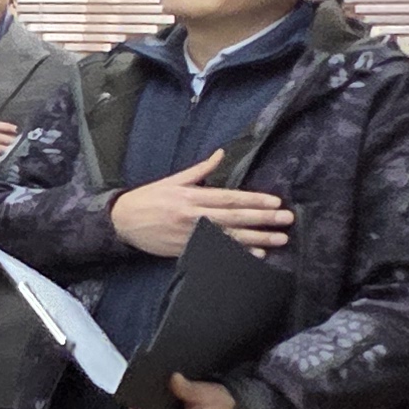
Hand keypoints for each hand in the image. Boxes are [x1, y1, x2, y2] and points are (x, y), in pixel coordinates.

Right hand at [110, 165, 290, 257]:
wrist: (122, 222)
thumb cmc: (147, 199)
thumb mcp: (172, 180)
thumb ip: (200, 170)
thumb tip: (220, 153)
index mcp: (191, 196)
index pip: (230, 198)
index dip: (254, 200)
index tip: (275, 202)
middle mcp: (194, 216)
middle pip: (235, 218)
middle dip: (264, 219)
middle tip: (287, 220)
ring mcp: (191, 236)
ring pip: (230, 237)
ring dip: (258, 239)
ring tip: (279, 239)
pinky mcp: (187, 250)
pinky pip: (218, 252)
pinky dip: (237, 254)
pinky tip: (256, 255)